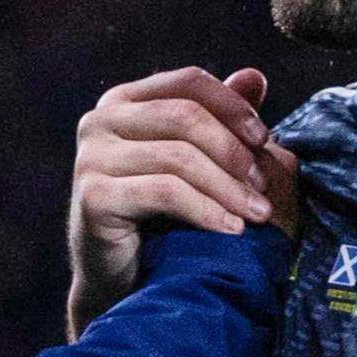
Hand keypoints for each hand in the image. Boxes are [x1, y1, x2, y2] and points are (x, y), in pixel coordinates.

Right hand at [67, 67, 296, 336]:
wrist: (122, 280)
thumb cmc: (162, 216)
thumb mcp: (196, 160)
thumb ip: (219, 119)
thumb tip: (254, 76)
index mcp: (124, 100)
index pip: (189, 83)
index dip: (233, 106)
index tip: (265, 140)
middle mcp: (99, 120)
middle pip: (184, 116)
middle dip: (233, 152)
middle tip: (263, 188)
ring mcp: (90, 157)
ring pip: (177, 156)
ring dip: (227, 187)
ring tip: (256, 214)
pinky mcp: (93, 196)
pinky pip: (164, 192)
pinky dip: (206, 210)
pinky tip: (231, 228)